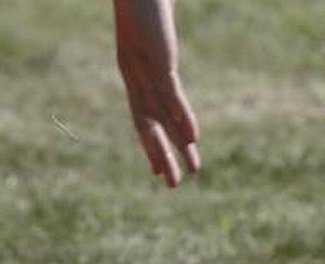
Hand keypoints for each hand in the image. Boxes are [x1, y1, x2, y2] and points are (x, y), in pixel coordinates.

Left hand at [113, 0, 199, 186]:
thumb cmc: (142, 0)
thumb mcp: (148, 27)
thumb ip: (155, 41)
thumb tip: (163, 42)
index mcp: (131, 69)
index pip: (141, 115)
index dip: (150, 143)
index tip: (155, 169)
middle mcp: (135, 75)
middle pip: (148, 125)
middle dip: (161, 156)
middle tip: (171, 185)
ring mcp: (145, 70)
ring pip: (161, 117)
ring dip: (176, 147)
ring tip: (191, 172)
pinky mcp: (158, 60)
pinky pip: (171, 95)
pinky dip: (182, 118)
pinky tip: (193, 139)